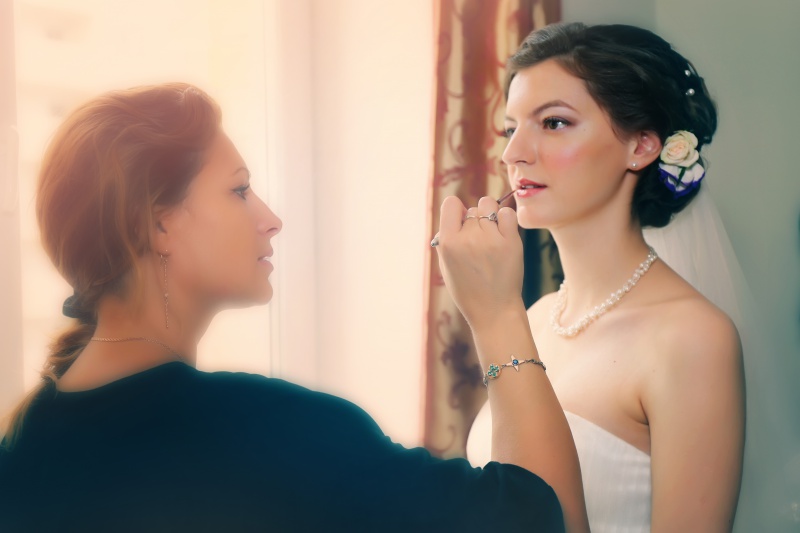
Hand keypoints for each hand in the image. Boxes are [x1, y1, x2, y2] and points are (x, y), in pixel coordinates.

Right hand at [434, 196, 524, 329]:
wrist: (493, 310)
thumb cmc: (468, 289)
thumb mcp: (446, 266)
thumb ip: (446, 239)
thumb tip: (455, 214)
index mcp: (448, 243)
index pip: (450, 204)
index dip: (456, 211)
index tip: (460, 223)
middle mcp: (468, 238)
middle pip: (471, 209)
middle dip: (473, 221)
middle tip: (478, 242)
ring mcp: (491, 239)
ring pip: (488, 206)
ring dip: (489, 215)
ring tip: (491, 233)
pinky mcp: (511, 241)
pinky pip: (507, 213)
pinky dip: (505, 218)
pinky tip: (503, 232)